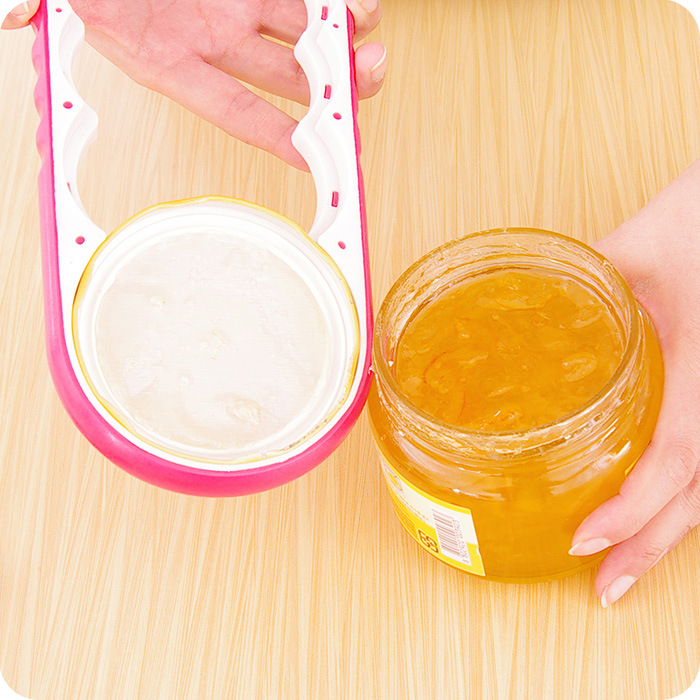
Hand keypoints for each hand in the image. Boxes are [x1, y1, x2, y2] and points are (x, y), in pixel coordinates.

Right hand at [2, 0, 385, 167]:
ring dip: (338, 46)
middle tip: (363, 89)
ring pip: (298, 35)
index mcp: (164, 58)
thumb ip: (31, 1)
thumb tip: (11, 16)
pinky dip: (327, 2)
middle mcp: (204, 36)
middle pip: (280, 80)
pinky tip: (354, 6)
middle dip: (328, 92)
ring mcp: (227, 4)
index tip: (316, 159)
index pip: (229, 109)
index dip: (275, 137)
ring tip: (370, 44)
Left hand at [569, 159, 699, 606]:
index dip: (631, 510)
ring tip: (626, 572)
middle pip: (694, 495)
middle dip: (649, 548)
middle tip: (607, 590)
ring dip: (666, 533)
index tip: (584, 541)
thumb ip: (575, 280)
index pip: (672, 459)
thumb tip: (514, 305)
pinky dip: (678, 495)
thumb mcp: (634, 250)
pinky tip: (651, 513)